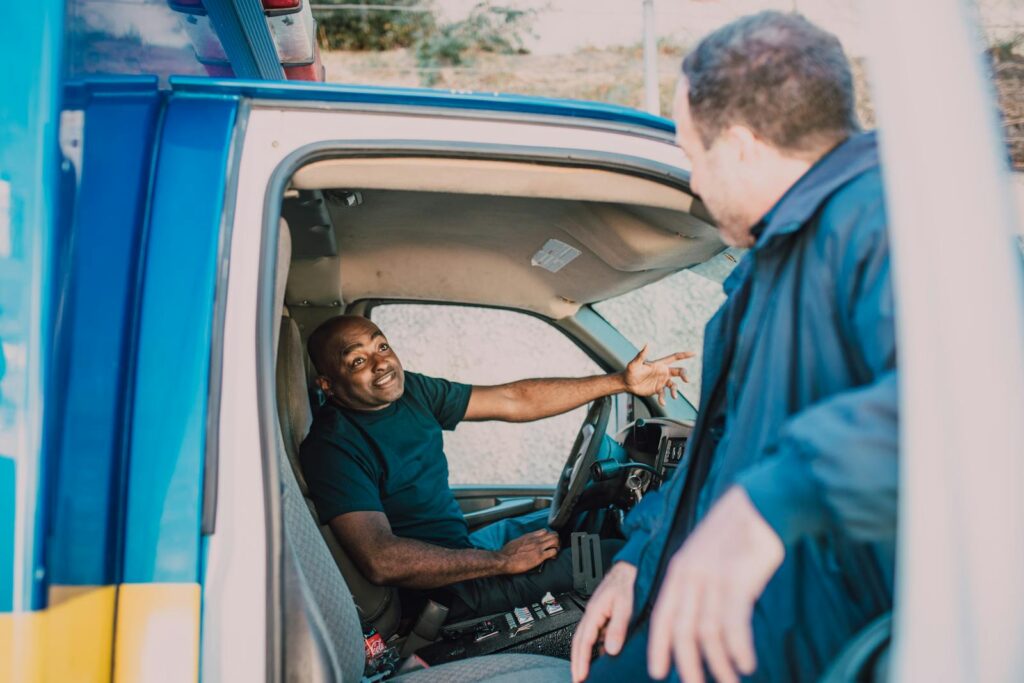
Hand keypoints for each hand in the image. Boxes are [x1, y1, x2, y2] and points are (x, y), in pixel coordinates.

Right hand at [498, 529, 559, 573]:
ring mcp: (538, 547)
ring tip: (555, 552)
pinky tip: (552, 558)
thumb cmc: (507, 552)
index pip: (545, 531)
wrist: (504, 559)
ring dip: (557, 546)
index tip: (548, 542)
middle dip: (556, 540)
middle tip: (555, 547)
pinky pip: (553, 551)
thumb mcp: (516, 541)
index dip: (548, 536)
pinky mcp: (540, 556)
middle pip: (553, 534)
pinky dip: (555, 554)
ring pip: (555, 540)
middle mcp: (535, 539)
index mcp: (529, 536)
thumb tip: (525, 543)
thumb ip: (524, 541)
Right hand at [571, 561, 636, 681]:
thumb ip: (618, 627)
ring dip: (582, 654)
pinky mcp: (604, 611)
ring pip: (585, 637)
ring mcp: (597, 611)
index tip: (580, 677)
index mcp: (595, 610)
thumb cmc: (630, 579)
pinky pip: (594, 632)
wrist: (633, 563)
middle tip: (577, 678)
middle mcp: (593, 612)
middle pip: (579, 641)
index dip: (581, 661)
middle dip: (576, 661)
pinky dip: (592, 646)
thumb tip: (610, 649)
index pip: (584, 642)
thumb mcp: (626, 604)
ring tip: (584, 670)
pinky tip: (599, 654)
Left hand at [622, 345, 694, 405]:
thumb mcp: (635, 363)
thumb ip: (642, 355)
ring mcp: (661, 381)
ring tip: (673, 396)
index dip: (684, 355)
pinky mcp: (658, 390)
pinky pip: (664, 394)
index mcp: (660, 364)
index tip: (694, 353)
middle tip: (687, 380)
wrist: (626, 383)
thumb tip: (647, 344)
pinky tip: (662, 403)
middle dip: (684, 374)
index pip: (675, 357)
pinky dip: (664, 398)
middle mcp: (663, 372)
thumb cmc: (630, 371)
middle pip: (678, 371)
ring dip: (675, 391)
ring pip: (673, 385)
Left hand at [647, 487, 784, 682]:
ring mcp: (713, 576)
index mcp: (681, 569)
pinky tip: (745, 663)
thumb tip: (702, 617)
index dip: (659, 646)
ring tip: (730, 681)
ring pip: (709, 632)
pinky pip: (734, 621)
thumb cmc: (740, 530)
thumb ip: (701, 583)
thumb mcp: (709, 555)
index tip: (658, 671)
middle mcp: (692, 574)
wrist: (762, 502)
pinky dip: (738, 647)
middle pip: (683, 630)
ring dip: (720, 663)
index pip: (663, 615)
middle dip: (689, 665)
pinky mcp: (738, 577)